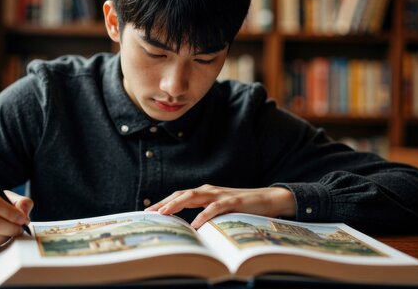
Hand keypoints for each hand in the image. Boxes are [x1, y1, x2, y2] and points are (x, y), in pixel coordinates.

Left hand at [145, 185, 294, 227]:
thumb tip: (188, 227)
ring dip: (178, 204)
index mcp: (205, 193)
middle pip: (182, 194)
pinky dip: (203, 215)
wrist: (268, 200)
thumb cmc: (242, 207)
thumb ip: (205, 212)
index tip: (149, 212)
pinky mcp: (232, 202)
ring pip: (194, 196)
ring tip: (165, 213)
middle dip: (165, 203)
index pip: (180, 196)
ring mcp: (221, 195)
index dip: (164, 202)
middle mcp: (210, 191)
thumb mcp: (220, 210)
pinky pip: (215, 208)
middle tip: (150, 212)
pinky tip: (195, 223)